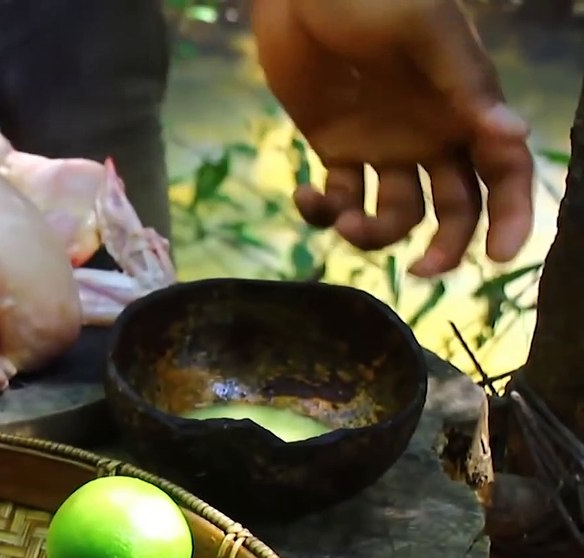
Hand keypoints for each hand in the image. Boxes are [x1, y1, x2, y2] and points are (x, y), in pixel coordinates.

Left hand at [252, 0, 534, 276]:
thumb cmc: (375, 0)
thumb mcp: (426, 35)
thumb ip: (465, 86)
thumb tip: (513, 134)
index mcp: (466, 110)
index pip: (503, 174)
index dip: (510, 217)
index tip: (499, 256)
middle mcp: (431, 136)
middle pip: (455, 209)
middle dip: (445, 247)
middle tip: (422, 271)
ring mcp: (383, 145)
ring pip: (394, 213)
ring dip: (373, 232)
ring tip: (345, 220)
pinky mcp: (335, 147)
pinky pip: (337, 197)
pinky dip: (322, 210)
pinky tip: (305, 196)